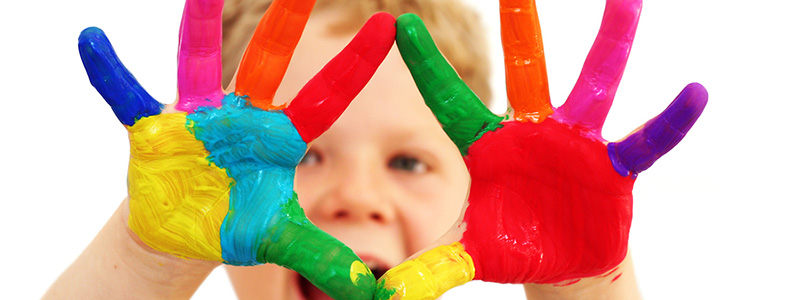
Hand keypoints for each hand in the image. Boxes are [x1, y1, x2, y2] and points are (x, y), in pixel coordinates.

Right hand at [78, 0, 394, 298]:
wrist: (183, 232)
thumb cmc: (236, 224)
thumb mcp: (280, 239)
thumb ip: (321, 256)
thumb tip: (369, 289)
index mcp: (278, 137)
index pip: (327, 96)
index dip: (355, 64)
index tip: (385, 24)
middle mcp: (242, 116)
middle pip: (267, 63)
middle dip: (285, 25)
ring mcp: (198, 118)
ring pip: (197, 63)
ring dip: (198, 29)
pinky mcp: (155, 130)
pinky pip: (128, 96)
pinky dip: (111, 73)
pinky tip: (92, 41)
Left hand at [375, 0, 706, 297]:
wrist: (562, 259)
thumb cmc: (513, 244)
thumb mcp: (472, 254)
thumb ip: (438, 265)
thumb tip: (393, 295)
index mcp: (489, 146)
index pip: (451, 100)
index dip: (427, 65)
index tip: (398, 24)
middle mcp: (532, 132)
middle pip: (526, 73)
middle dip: (521, 29)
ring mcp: (575, 143)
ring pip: (594, 86)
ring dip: (611, 45)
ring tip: (628, 1)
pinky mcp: (612, 166)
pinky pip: (644, 141)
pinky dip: (668, 123)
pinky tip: (695, 94)